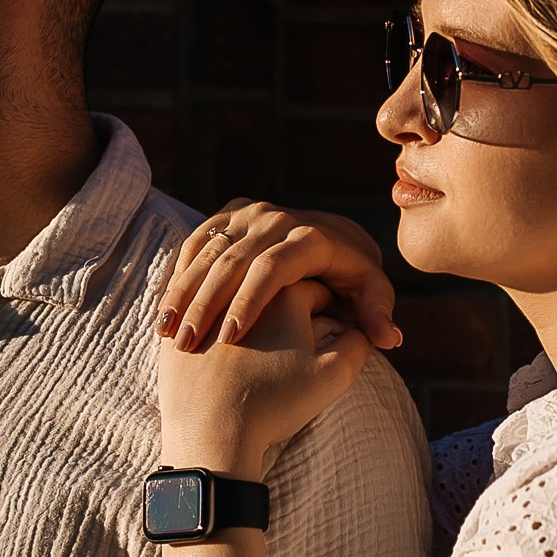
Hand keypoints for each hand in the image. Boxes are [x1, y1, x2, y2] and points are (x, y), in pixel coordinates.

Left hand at [158, 281, 370, 472]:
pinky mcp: (175, 321)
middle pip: (273, 284)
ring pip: (229, 285)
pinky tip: (219, 332)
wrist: (211, 434)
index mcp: (284, 288)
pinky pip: (192, 302)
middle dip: (290, 303)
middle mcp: (240, 282)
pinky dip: (207, 307)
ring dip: (245, 299)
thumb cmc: (273, 403)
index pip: (317, 288)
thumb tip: (366, 331)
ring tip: (260, 333)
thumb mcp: (333, 376)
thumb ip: (359, 344)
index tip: (334, 327)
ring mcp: (202, 299)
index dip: (332, 307)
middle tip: (300, 334)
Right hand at [160, 203, 397, 354]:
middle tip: (187, 344)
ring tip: (168, 334)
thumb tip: (389, 338)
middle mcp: (277, 217)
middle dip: (207, 303)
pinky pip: (197, 243)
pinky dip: (180, 276)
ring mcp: (250, 212)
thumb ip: (378, 316)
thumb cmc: (355, 280)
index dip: (249, 302)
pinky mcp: (229, 215)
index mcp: (310, 236)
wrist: (333, 243)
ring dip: (186, 292)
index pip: (272, 268)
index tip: (229, 339)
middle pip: (233, 260)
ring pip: (208, 251)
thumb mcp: (371, 295)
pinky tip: (167, 314)